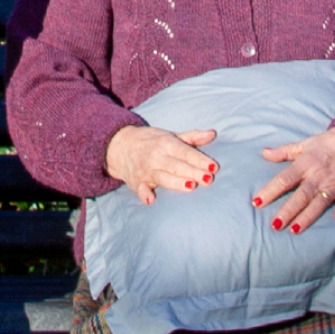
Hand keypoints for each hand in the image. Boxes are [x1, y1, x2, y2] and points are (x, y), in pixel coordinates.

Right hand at [102, 125, 218, 204]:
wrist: (120, 145)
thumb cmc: (152, 142)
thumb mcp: (171, 136)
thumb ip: (192, 137)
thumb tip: (212, 134)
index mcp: (166, 143)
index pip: (186, 152)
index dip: (200, 159)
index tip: (214, 167)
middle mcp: (156, 156)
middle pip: (177, 166)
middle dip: (193, 172)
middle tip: (208, 179)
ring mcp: (146, 170)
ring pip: (163, 177)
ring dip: (176, 182)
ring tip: (190, 186)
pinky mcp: (137, 182)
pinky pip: (140, 189)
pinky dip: (144, 194)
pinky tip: (150, 200)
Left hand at [252, 124, 334, 233]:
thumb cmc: (332, 142)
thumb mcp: (307, 143)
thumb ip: (285, 151)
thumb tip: (264, 153)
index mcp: (307, 162)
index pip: (285, 178)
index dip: (270, 190)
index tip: (256, 202)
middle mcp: (320, 174)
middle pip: (301, 195)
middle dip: (287, 210)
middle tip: (274, 225)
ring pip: (319, 202)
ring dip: (308, 216)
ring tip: (294, 230)